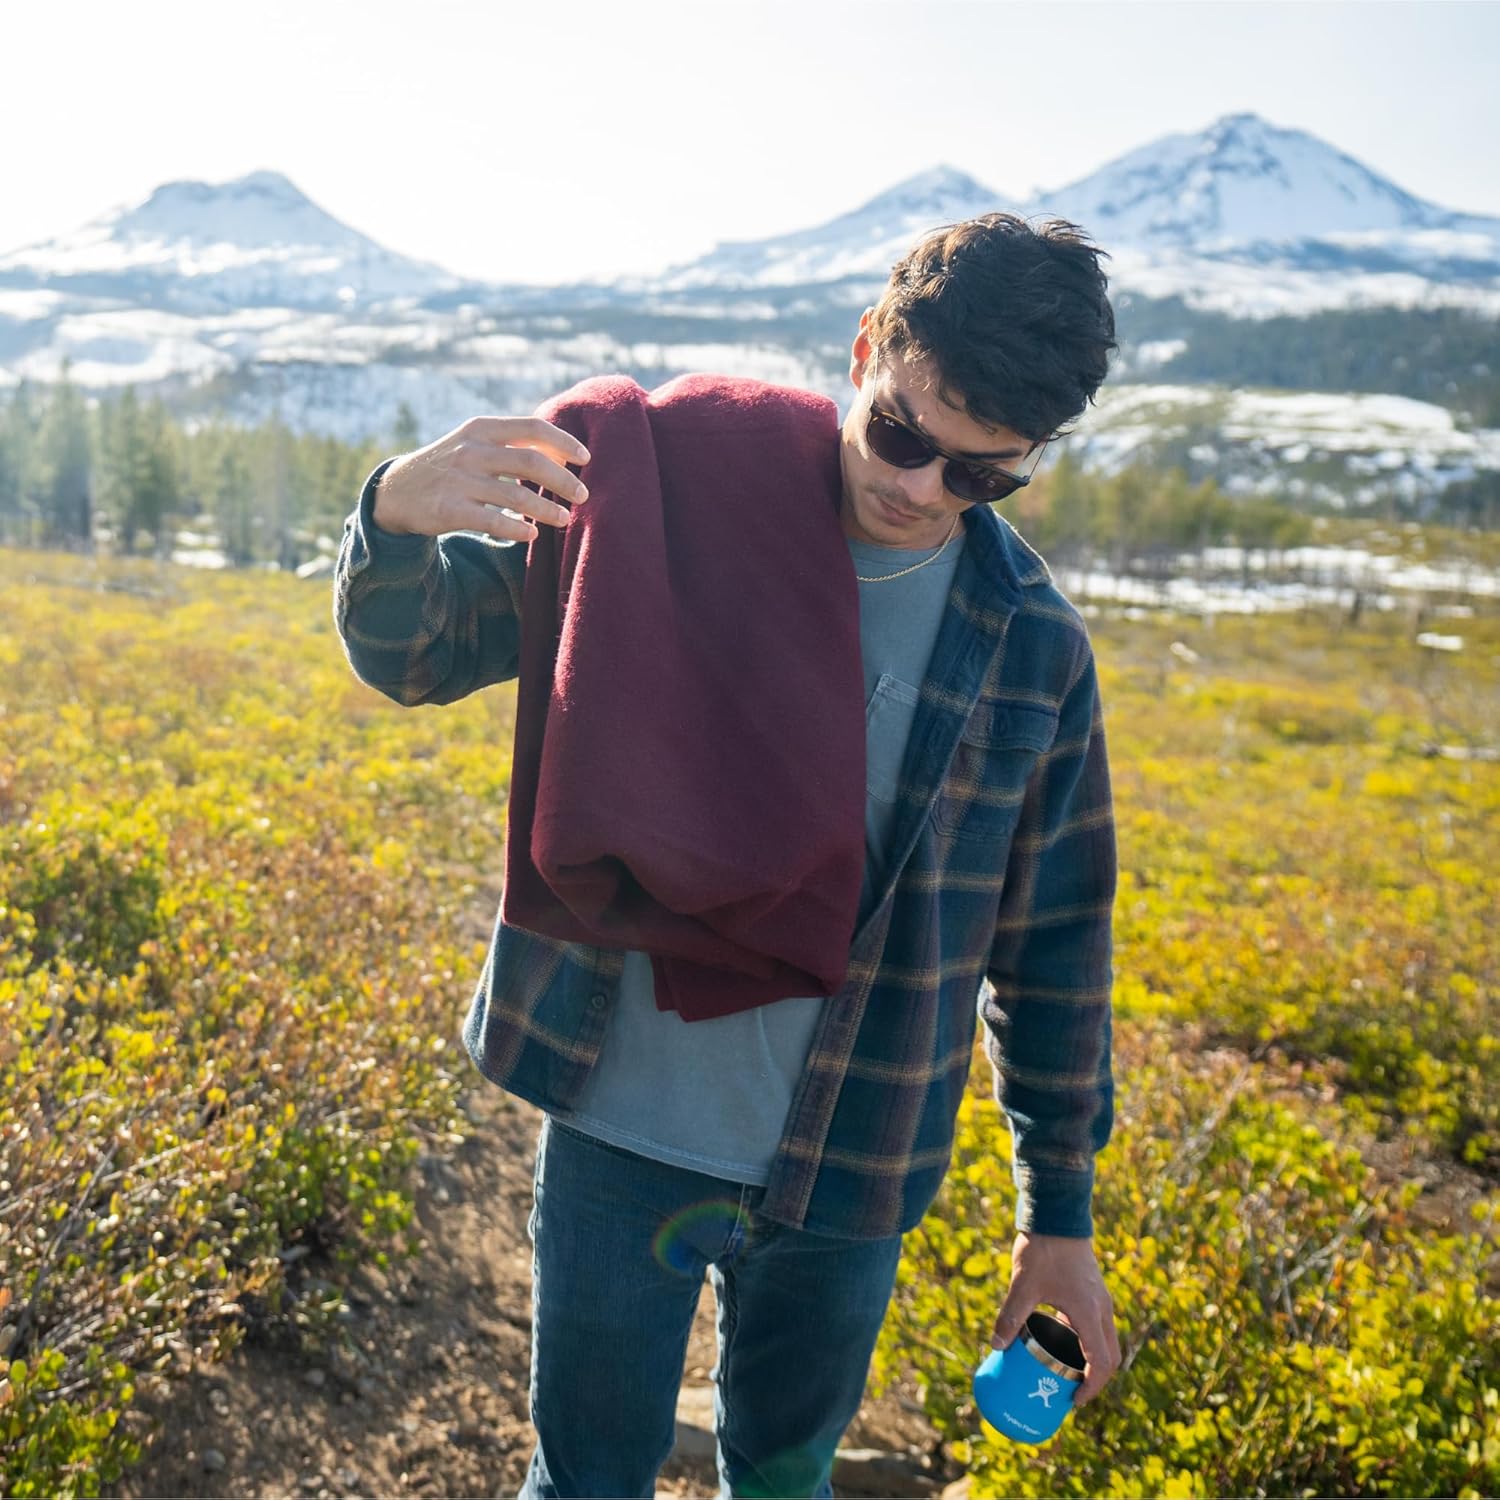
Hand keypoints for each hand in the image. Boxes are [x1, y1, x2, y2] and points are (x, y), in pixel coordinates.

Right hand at [373, 415, 592, 543]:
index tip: (586, 458)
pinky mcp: (449, 509)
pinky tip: (532, 535)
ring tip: (565, 519)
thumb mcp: (476, 443)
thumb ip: (514, 444)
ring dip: (546, 509)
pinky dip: (517, 529)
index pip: (532, 428)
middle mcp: (471, 450)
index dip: (563, 442)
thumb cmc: (452, 466)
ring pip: (516, 495)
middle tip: (582, 495)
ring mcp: (459, 480)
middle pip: (530, 461)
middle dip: (562, 480)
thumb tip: (563, 454)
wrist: (398, 490)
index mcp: (482, 429)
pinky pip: (493, 521)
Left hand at [989, 1231, 1120, 1406]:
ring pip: (1105, 1340)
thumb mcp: (1023, 1285)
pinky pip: (1096, 1325)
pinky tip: (1059, 1338)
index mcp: (1090, 1313)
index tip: (1073, 1401)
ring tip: (1063, 1370)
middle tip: (1069, 1392)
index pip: (1101, 1364)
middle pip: (1109, 1356)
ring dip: (1090, 1360)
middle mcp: (1102, 1309)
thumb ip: (1010, 1315)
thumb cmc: (1044, 1249)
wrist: (1058, 1215)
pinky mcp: (1093, 1291)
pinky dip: (1085, 1340)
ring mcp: (1100, 1299)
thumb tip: (995, 1346)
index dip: (1091, 1388)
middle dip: (1093, 1380)